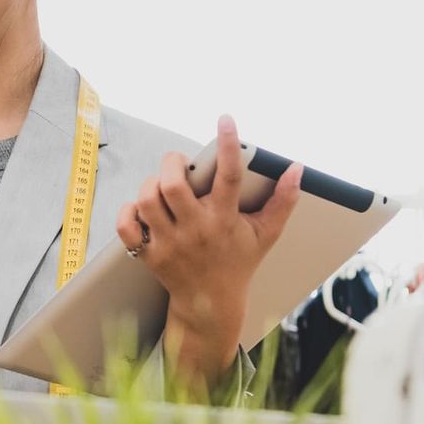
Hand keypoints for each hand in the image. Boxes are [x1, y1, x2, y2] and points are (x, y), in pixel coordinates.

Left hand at [114, 115, 302, 389]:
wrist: (210, 303)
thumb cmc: (238, 261)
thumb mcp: (266, 233)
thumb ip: (283, 200)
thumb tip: (297, 169)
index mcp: (225, 219)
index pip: (229, 176)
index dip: (228, 145)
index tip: (225, 120)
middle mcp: (196, 230)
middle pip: (172, 185)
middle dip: (172, 163)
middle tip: (179, 164)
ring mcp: (169, 244)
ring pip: (148, 200)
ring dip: (151, 184)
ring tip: (163, 184)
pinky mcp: (149, 255)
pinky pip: (126, 227)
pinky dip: (129, 212)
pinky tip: (142, 208)